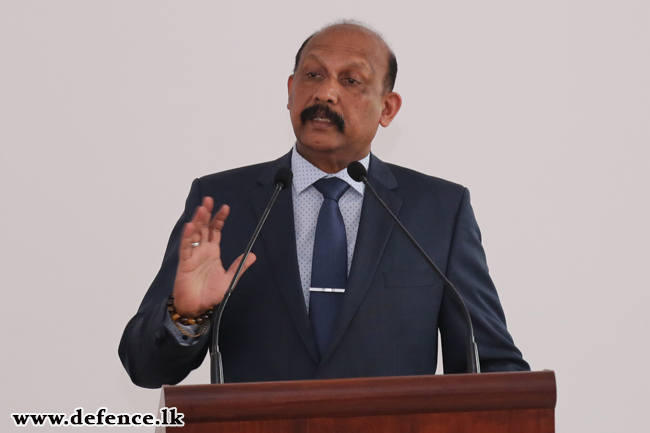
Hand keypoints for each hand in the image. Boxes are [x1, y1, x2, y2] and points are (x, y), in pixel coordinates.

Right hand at [172, 197, 255, 316]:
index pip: (216, 231)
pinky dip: (188, 237)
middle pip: (204, 228)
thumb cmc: (210, 294)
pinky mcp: (185, 263)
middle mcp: (202, 251)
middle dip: (206, 214)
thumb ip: (239, 266)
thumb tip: (253, 255)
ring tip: (202, 209)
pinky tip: (191, 226)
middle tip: (209, 200)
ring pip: (194, 234)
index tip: (225, 208)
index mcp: (213, 252)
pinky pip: (186, 247)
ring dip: (197, 221)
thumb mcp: (229, 279)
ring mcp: (193, 255)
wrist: (198, 307)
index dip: (219, 219)